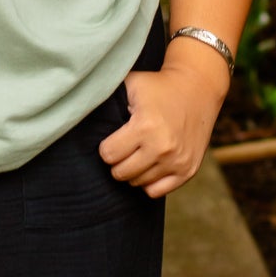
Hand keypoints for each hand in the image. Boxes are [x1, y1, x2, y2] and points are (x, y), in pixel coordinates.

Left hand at [97, 47, 229, 197]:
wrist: (198, 88)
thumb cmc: (158, 86)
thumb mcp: (131, 84)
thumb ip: (105, 97)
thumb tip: (76, 111)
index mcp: (145, 126)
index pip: (108, 155)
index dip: (107, 146)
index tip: (113, 137)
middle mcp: (162, 148)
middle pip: (120, 173)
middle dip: (117, 160)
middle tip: (124, 146)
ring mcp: (177, 161)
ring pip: (137, 183)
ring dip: (133, 170)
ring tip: (138, 151)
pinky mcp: (188, 170)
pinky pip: (157, 192)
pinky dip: (149, 181)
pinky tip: (150, 164)